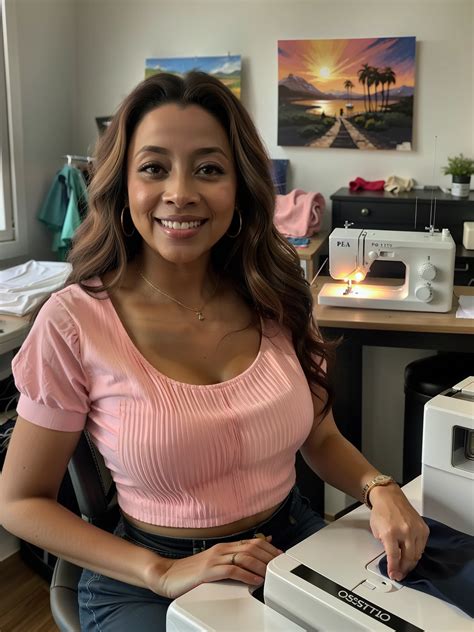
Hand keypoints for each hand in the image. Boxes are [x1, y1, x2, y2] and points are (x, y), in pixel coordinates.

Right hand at [145, 535, 282, 598]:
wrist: (167, 575)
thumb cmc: (191, 572)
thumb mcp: (215, 561)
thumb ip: (233, 557)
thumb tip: (250, 555)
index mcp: (224, 547)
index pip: (253, 542)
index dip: (269, 548)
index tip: (281, 557)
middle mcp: (221, 550)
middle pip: (252, 547)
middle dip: (269, 556)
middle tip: (280, 566)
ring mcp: (214, 559)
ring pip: (244, 556)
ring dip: (261, 566)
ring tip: (271, 574)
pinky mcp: (208, 571)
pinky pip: (231, 571)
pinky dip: (246, 575)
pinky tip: (255, 581)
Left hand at [369, 484, 428, 581]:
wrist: (389, 496)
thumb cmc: (381, 511)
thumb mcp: (376, 530)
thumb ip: (384, 545)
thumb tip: (392, 558)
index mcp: (390, 532)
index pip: (394, 557)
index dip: (394, 569)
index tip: (394, 575)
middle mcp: (405, 531)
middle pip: (408, 558)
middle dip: (404, 569)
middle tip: (400, 573)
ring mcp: (416, 529)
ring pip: (417, 554)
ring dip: (411, 562)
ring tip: (406, 566)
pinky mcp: (423, 528)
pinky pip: (423, 546)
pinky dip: (417, 552)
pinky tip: (412, 554)